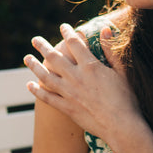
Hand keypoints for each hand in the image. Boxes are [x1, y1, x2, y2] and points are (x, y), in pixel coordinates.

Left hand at [23, 23, 140, 140]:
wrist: (121, 126)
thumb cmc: (126, 98)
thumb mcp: (121, 71)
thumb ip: (111, 50)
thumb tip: (105, 29)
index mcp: (90, 66)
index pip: (74, 44)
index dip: (67, 33)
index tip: (63, 26)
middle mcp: (76, 77)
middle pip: (54, 57)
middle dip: (43, 46)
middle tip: (35, 39)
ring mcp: (69, 93)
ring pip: (46, 76)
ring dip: (34, 66)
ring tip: (27, 58)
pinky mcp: (66, 108)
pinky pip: (47, 98)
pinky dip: (37, 91)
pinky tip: (29, 85)